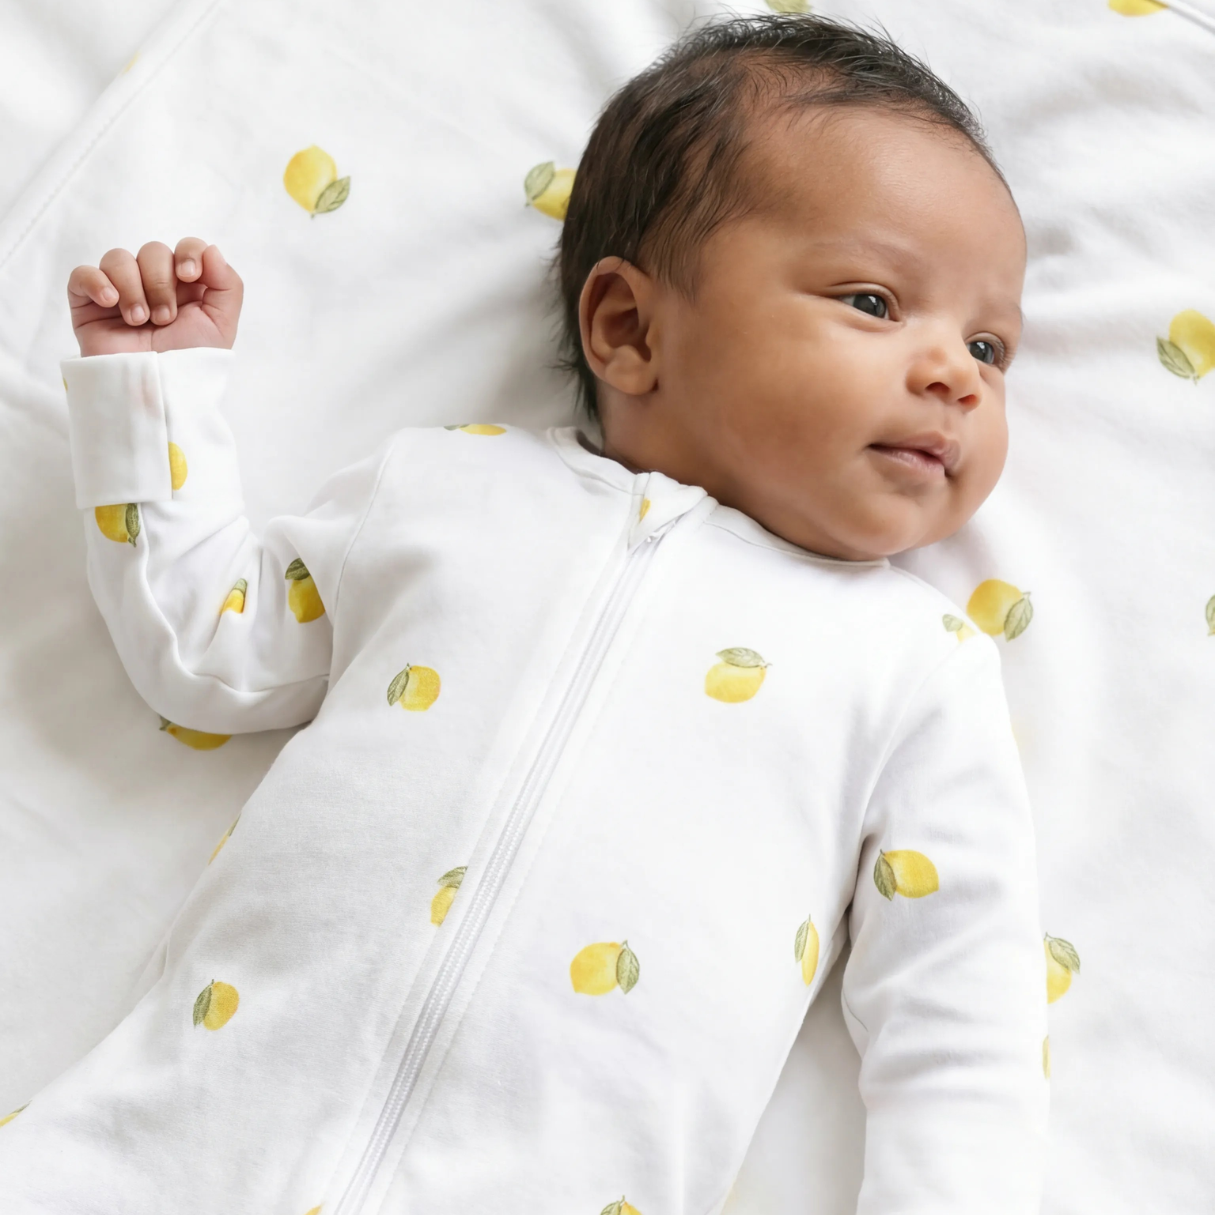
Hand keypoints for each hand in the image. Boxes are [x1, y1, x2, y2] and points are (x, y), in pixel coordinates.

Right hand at [67, 238, 242, 356]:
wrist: (158, 391)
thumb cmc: (190, 363)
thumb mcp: (222, 326)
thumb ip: (228, 285)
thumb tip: (211, 249)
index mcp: (187, 288)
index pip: (186, 247)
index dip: (188, 252)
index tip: (189, 275)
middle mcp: (153, 286)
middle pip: (153, 250)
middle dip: (161, 283)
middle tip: (164, 319)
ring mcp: (120, 293)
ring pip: (118, 258)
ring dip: (133, 289)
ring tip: (139, 322)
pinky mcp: (89, 305)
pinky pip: (83, 273)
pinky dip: (97, 282)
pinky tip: (110, 302)